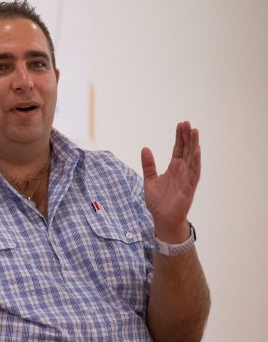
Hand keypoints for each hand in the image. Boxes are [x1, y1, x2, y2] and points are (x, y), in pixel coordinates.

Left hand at [141, 121, 200, 239]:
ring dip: (194, 145)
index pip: (178, 149)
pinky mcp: (190, 187)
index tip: (180, 124)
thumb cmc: (158, 201)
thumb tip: (145, 148)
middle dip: (187, 136)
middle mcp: (183, 170)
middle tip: (187, 123)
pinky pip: (194, 172)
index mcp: (174, 168)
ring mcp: (187, 178)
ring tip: (195, 131)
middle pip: (186, 150)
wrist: (162, 218)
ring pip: (192, 158)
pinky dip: (195, 161)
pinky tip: (196, 151)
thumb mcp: (149, 179)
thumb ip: (148, 165)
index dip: (179, 137)